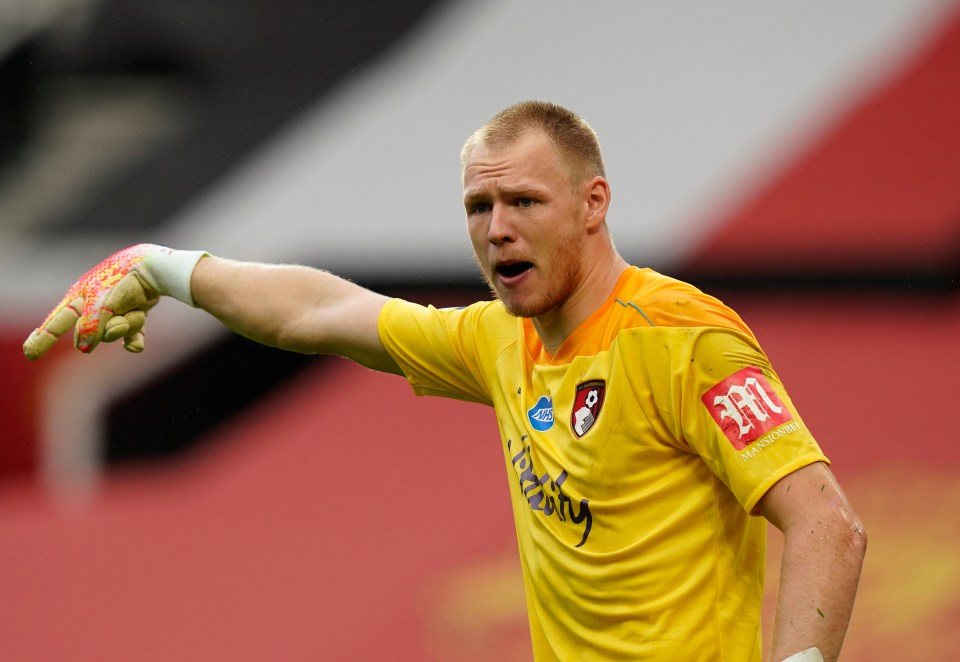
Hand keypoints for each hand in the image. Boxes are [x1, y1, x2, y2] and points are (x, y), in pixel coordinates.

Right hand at [22, 244, 205, 359]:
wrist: (155, 269)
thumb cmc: (122, 281)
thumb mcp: (101, 304)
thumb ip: (90, 326)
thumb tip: (84, 348)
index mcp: (79, 298)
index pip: (56, 323)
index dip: (42, 338)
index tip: (29, 353)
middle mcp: (94, 305)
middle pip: (89, 334)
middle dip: (106, 331)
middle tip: (119, 320)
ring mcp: (115, 311)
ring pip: (114, 334)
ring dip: (127, 326)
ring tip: (136, 314)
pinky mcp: (134, 314)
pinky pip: (130, 337)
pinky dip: (135, 339)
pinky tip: (137, 344)